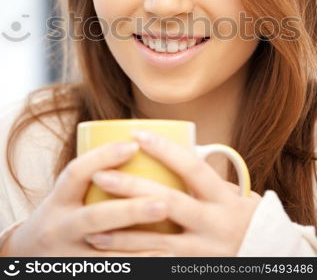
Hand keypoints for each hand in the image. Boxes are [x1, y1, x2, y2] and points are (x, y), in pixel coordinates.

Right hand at [3, 140, 172, 256]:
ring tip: (171, 239)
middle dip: (130, 210)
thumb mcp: (66, 196)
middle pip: (96, 217)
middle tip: (164, 203)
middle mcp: (59, 227)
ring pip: (106, 252)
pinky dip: (137, 265)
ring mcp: (68, 255)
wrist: (27, 260)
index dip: (103, 157)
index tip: (133, 146)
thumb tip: (138, 146)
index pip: (76, 173)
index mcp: (58, 200)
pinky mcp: (79, 274)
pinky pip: (110, 270)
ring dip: (140, 245)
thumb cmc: (61, 217)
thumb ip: (92, 178)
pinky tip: (161, 259)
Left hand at [86, 130, 261, 256]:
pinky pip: (156, 265)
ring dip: (122, 235)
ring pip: (157, 242)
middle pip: (169, 203)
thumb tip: (179, 147)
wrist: (265, 259)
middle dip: (131, 190)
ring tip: (92, 226)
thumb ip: (207, 179)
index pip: (193, 168)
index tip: (137, 135)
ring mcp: (202, 251)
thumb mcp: (234, 197)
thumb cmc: (243, 221)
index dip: (165, 150)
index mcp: (224, 199)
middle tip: (100, 175)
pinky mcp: (190, 270)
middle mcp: (214, 224)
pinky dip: (131, 261)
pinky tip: (109, 256)